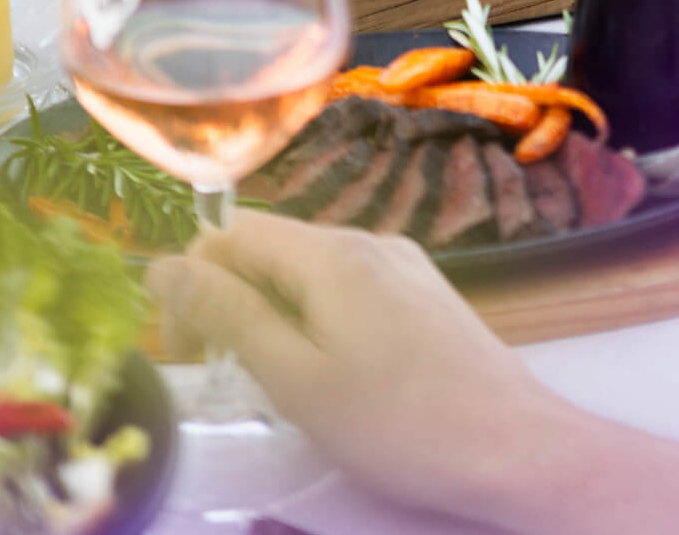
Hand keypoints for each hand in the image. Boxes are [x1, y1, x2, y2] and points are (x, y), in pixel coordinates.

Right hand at [147, 212, 574, 525]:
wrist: (513, 446)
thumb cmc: (398, 423)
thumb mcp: (296, 377)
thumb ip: (229, 315)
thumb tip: (165, 264)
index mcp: (333, 252)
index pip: (232, 231)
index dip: (192, 282)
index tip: (191, 352)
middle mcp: (371, 241)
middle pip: (271, 248)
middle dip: (232, 300)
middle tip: (232, 377)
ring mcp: (404, 265)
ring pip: (309, 271)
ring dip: (274, 315)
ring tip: (284, 383)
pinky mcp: (425, 294)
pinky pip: (348, 289)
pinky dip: (318, 321)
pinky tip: (331, 374)